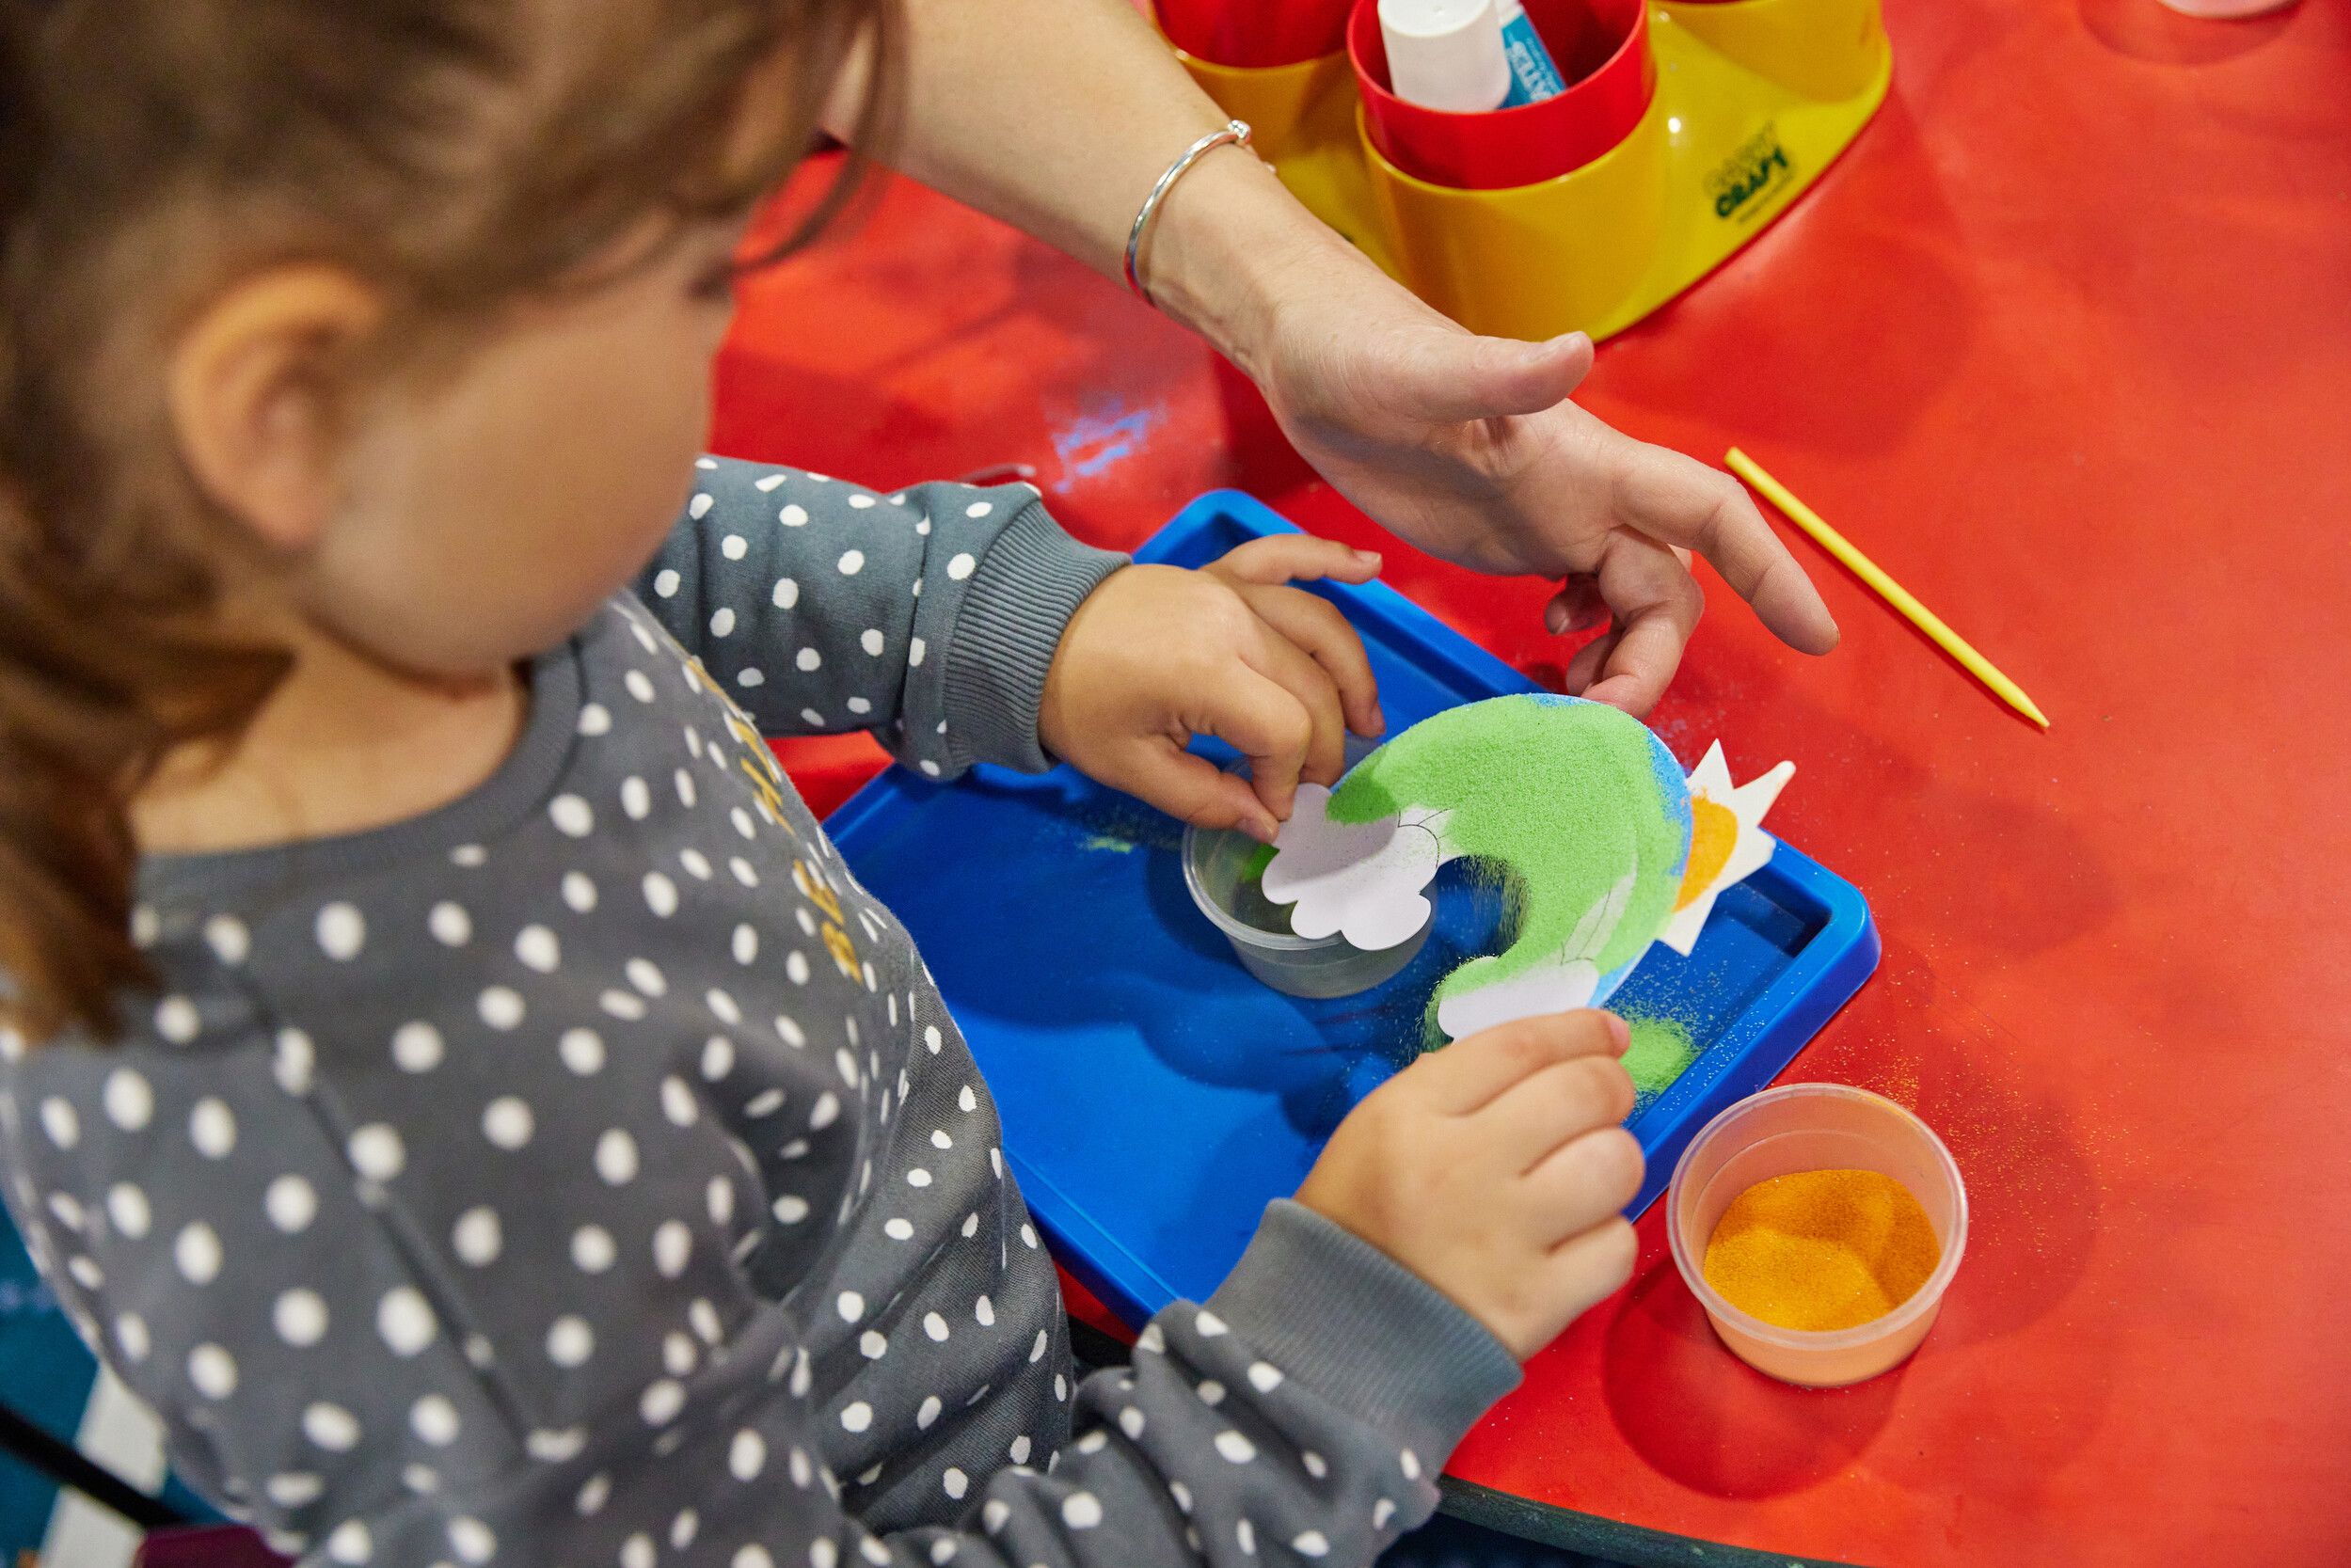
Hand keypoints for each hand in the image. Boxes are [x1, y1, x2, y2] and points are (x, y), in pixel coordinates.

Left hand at [1039, 535, 1385, 841]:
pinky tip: (1370, 566)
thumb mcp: (1131, 768)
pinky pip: (1285, 555)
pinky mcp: (1222, 572)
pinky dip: (1329, 556)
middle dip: (1325, 745)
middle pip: (1313, 685)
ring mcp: (1230, 589)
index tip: (1271, 808)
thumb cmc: (1076, 702)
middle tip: (1315, 785)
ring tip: (1368, 721)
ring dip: (1354, 673)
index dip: (1289, 778)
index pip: (1285, 731)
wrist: (1029, 629)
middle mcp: (1232, 621)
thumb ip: (1206, 799)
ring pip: (1319, 625)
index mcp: (1204, 672)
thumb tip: (1270, 824)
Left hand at [1237, 246, 1839, 716]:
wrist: (1313, 355)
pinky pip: (1586, 606)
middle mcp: (1587, 492)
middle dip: (1654, 660)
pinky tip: (1547, 664)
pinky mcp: (1515, 540)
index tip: (1816, 640)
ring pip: (1630, 606)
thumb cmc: (1365, 354)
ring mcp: (1553, 518)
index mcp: (1587, 459)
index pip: (1709, 512)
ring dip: (1621, 663)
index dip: (1771, 571)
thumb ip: (1501, 373)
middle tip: (1596, 718)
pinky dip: (1588, 647)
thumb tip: (1578, 351)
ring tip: (1569, 704)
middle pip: (1667, 592)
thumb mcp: (1425, 375)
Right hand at [1295, 1010, 1642, 1358]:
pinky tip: (1575, 1239)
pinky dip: (1604, 1237)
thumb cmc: (1359, 1219)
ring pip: (1615, 1164)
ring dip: (1612, 1160)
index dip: (1577, 1029)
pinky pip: (1615, 1246)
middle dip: (1608, 1088)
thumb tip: (1553, 1056)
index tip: (1609, 1033)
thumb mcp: (1377, 1128)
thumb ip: (1455, 1086)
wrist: (1335, 1336)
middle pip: (1582, 1093)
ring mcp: (1504, 1238)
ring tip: (1586, 1175)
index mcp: (1410, 1116)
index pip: (1518, 1046)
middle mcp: (1461, 1167)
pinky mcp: (1537, 1303)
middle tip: (1600, 1104)